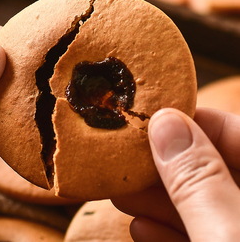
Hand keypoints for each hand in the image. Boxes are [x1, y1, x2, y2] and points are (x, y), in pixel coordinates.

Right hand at [112, 107, 239, 240]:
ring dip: (158, 200)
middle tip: (126, 156)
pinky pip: (199, 237)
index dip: (191, 121)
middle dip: (164, 165)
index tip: (150, 119)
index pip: (234, 131)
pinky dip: (168, 232)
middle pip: (211, 169)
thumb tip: (164, 122)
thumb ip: (196, 177)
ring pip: (201, 205)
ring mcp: (239, 231)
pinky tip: (141, 227)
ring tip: (122, 192)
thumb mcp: (227, 234)